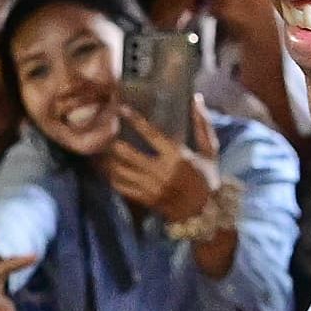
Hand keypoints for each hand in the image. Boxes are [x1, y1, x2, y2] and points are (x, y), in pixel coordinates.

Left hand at [101, 101, 217, 225]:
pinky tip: (105, 167)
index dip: (135, 120)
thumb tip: (195, 98)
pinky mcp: (144, 199)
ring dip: (107, 159)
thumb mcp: (210, 150)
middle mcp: (161, 172)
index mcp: (178, 157)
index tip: (121, 109)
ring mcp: (151, 187)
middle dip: (113, 142)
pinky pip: (120, 186)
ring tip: (100, 147)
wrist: (205, 212)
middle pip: (128, 154)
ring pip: (120, 171)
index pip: (152, 135)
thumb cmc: (207, 177)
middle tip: (104, 130)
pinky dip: (110, 176)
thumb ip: (202, 125)